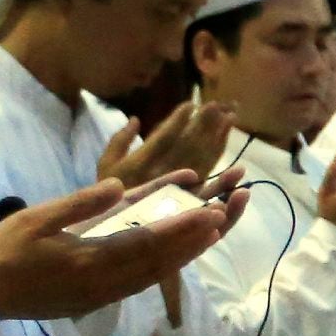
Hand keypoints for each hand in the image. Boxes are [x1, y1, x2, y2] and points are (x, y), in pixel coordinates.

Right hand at [0, 173, 240, 321]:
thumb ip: (81, 204)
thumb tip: (120, 185)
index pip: (147, 242)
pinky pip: (137, 283)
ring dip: (184, 254)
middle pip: (160, 261)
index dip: (183, 228)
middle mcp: (103, 282)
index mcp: (89, 260)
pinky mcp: (95, 300)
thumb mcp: (37, 219)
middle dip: (194, 239)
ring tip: (212, 234)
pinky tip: (177, 256)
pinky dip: (161, 267)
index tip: (211, 213)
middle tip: (224, 217)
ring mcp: (101, 295)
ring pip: (153, 274)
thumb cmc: (5, 251)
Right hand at [103, 97, 232, 186]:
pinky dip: (220, 151)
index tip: (191, 104)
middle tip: (216, 104)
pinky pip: (210, 173)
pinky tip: (227, 137)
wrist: (122, 231)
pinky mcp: (192, 196)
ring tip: (230, 115)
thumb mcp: (106, 166)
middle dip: (203, 123)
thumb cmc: (112, 193)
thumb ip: (119, 141)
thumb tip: (135, 119)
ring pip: (203, 157)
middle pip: (188, 145)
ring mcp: (179, 187)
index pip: (163, 139)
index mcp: (139, 165)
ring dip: (218, 135)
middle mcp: (161, 176)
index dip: (178, 120)